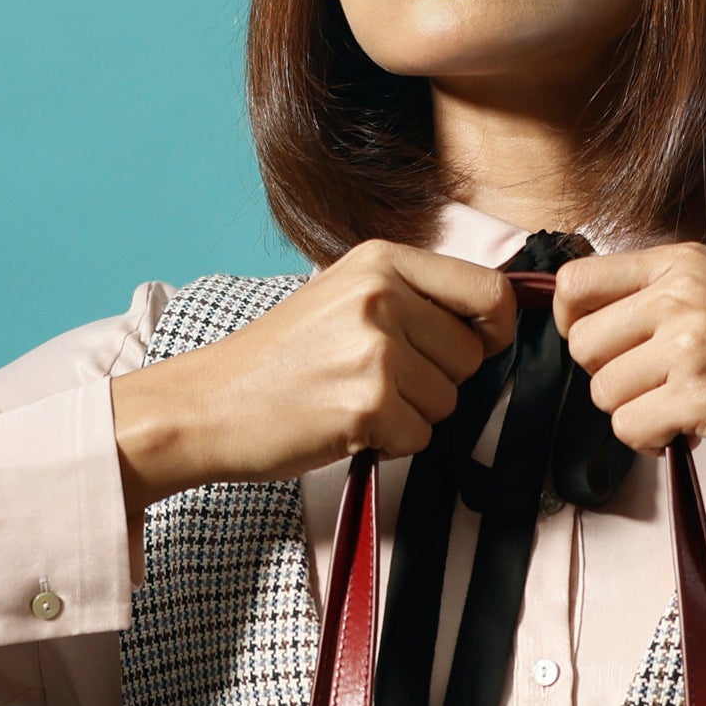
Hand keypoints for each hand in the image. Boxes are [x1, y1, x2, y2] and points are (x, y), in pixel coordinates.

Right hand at [112, 241, 516, 512]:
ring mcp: (376, 350)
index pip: (488, 291)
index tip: (477, 346)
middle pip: (471, 356)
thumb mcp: (345, 297)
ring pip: (447, 402)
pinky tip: (345, 426)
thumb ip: (412, 297)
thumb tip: (493, 318)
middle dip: (437, 382)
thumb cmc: (279, 361)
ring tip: (355, 401)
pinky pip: (419, 438)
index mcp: (382, 260)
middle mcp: (383, 296)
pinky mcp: (368, 404)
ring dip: (411, 416)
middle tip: (378, 382)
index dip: (494, 329)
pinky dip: (389, 445)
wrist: (210, 403)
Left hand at [552, 242, 705, 472]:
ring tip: (678, 412)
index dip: (573, 325)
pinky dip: (650, 442)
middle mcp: (679, 294)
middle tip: (651, 389)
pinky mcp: (699, 396)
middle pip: (582, 345)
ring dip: (633, 415)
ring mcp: (689, 344)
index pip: (577, 282)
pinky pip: (630, 428)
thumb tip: (605, 326)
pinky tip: (685, 433)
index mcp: (681, 262)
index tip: (602, 350)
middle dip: (607, 379)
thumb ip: (667, 296)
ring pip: (603, 393)